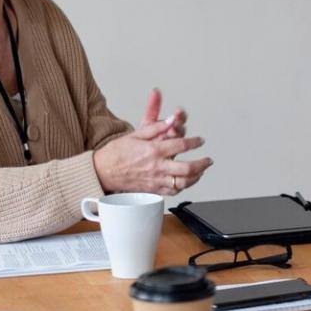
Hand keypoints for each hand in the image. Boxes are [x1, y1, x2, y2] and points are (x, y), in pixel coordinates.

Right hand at [92, 89, 212, 196]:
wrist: (102, 171)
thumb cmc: (117, 152)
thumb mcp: (135, 134)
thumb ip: (156, 127)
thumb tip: (171, 119)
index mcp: (153, 150)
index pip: (181, 145)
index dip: (194, 142)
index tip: (200, 141)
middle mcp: (156, 166)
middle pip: (187, 168)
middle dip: (202, 163)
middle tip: (208, 159)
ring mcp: (155, 180)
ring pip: (183, 182)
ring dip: (197, 177)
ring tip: (202, 171)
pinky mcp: (153, 190)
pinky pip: (173, 191)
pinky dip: (184, 187)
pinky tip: (188, 181)